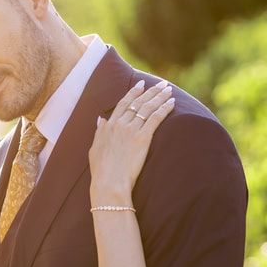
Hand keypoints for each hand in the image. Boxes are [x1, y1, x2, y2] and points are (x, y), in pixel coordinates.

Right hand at [90, 80, 173, 202]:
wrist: (109, 182)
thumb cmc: (101, 171)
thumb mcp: (94, 149)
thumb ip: (99, 132)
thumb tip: (101, 119)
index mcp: (108, 126)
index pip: (123, 104)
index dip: (133, 92)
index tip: (141, 84)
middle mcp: (120, 124)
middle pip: (138, 102)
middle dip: (151, 91)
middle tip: (161, 83)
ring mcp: (131, 130)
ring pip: (148, 107)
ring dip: (160, 96)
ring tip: (169, 89)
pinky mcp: (142, 138)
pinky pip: (156, 118)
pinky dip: (164, 108)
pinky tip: (172, 103)